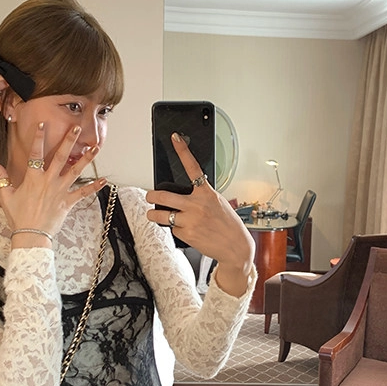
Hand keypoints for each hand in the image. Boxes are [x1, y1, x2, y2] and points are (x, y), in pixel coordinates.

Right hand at [0, 123, 106, 244]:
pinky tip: (104, 180)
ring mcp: (60, 191)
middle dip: (68, 141)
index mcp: (33, 178)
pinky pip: (83, 193)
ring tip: (95, 147)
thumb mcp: (6, 195)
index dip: (39, 137)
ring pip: (76, 171)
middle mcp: (49, 181)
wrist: (31, 234)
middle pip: (60, 157)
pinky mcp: (68, 202)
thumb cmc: (18, 216)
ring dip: (86, 158)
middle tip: (76, 127)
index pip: (36, 153)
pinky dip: (94, 187)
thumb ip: (1, 177)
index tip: (43, 124)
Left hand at [145, 133, 253, 296]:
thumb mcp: (218, 203)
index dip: (183, 151)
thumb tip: (185, 195)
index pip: (193, 167)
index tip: (175, 138)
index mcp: (206, 193)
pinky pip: (172, 229)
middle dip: (151, 196)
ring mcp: (190, 220)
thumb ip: (202, 197)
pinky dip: (174, 229)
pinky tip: (183, 229)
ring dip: (153, 215)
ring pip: (160, 215)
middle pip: (163, 196)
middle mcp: (196, 205)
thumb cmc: (228, 225)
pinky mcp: (186, 234)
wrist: (236, 247)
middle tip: (150, 196)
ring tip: (153, 214)